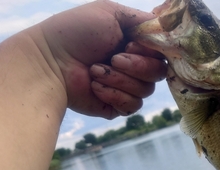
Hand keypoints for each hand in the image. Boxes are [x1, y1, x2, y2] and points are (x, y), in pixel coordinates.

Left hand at [37, 0, 166, 118]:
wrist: (50, 60)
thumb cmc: (76, 32)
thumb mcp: (112, 13)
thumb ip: (145, 20)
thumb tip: (168, 32)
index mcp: (134, 45)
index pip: (162, 53)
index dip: (151, 51)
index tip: (130, 43)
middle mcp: (133, 66)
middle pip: (159, 73)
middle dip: (136, 65)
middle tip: (113, 58)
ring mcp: (126, 87)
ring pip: (146, 90)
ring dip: (120, 79)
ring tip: (95, 70)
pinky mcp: (117, 106)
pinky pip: (133, 106)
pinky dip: (114, 94)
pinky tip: (95, 85)